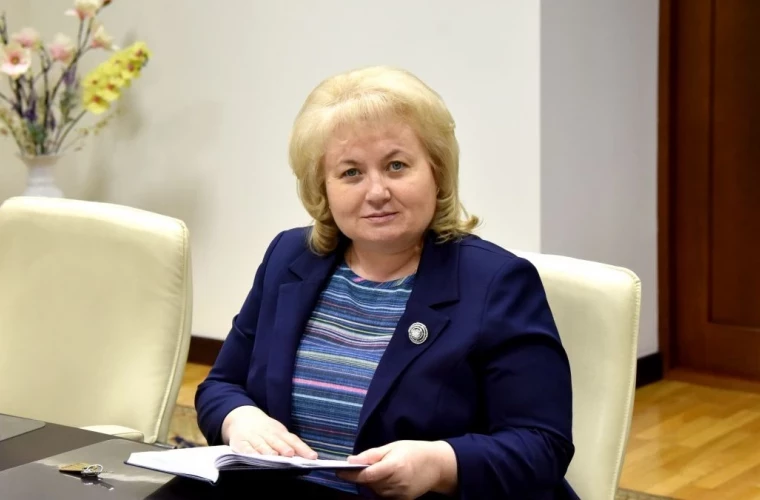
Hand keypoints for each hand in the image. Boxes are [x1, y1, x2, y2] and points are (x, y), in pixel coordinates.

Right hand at [221, 405, 316, 458]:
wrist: (242, 417)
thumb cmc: (265, 429)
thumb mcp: (278, 432)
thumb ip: (290, 444)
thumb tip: (307, 457)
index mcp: (279, 431)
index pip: (293, 440)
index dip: (302, 448)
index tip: (312, 457)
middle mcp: (268, 434)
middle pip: (277, 441)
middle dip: (284, 447)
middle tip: (290, 453)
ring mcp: (253, 438)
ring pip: (261, 445)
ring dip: (267, 451)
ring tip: (274, 457)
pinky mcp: (240, 443)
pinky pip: (245, 448)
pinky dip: (249, 453)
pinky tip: (253, 457)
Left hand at [337, 440, 456, 498]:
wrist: (437, 465)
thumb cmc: (414, 451)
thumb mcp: (392, 447)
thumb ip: (371, 455)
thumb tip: (350, 460)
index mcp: (394, 467)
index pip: (367, 475)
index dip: (350, 474)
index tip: (339, 471)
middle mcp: (396, 483)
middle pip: (369, 484)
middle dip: (362, 476)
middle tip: (362, 466)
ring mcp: (400, 494)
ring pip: (375, 491)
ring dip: (372, 482)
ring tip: (381, 470)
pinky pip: (384, 496)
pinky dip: (380, 488)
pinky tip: (387, 479)